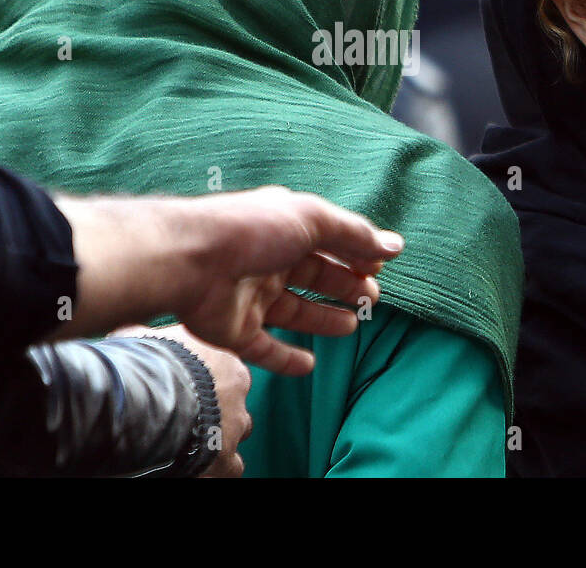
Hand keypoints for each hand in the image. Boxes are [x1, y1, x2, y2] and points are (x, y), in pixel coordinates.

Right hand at [118, 324, 250, 477]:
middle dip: (216, 416)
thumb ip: (146, 338)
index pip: (227, 374)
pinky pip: (229, 468)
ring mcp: (234, 429)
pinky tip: (192, 466)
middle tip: (186, 420)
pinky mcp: (226, 460)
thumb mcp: (144, 339)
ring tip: (187, 446)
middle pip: (234, 407)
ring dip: (216, 443)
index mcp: (226, 363)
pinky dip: (214, 470)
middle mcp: (238, 395)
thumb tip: (129, 332)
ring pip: (234, 438)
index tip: (186, 390)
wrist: (150, 399)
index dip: (207, 385)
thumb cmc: (148, 364)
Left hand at [150, 186, 402, 375]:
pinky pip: (265, 349)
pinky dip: (286, 359)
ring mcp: (250, 297)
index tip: (380, 268)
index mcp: (283, 229)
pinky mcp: (234, 331)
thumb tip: (396, 246)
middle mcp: (267, 261)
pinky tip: (310, 365)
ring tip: (352, 325)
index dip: (354, 254)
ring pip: (293, 313)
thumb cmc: (252, 231)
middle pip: (313, 277)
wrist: (189, 261)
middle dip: (343, 286)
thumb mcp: (312, 220)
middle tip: (372, 298)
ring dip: (322, 320)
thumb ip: (354, 235)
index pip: (326, 242)